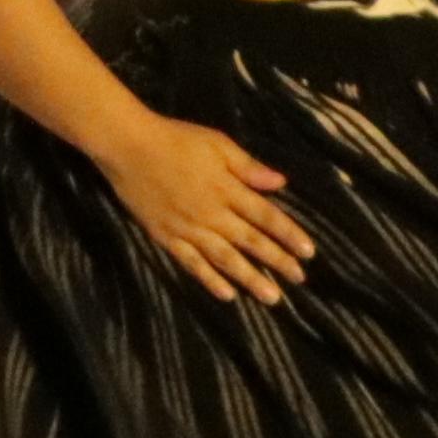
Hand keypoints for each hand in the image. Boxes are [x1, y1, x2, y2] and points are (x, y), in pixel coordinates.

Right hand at [95, 107, 312, 301]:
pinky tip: (227, 295)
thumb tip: (280, 183)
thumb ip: (248, 167)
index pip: (266, 216)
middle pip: (251, 242)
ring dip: (250, 279)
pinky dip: (210, 280)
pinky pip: (192, 264)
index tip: (309, 253)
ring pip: (226, 259)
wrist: (129, 147)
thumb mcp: (218, 144)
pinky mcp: (167, 238)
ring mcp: (189, 229)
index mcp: (227, 189)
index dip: (289, 235)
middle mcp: (212, 214)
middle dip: (277, 261)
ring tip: (272, 297)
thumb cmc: (176, 140)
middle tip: (299, 279)